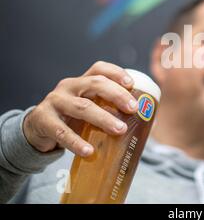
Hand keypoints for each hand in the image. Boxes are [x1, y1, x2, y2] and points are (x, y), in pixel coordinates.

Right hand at [23, 61, 138, 156]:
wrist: (36, 130)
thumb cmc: (72, 119)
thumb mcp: (89, 109)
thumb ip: (111, 111)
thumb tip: (151, 123)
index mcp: (82, 82)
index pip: (99, 68)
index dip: (116, 72)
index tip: (132, 83)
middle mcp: (68, 86)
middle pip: (94, 83)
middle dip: (116, 94)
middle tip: (133, 108)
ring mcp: (54, 101)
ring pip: (81, 107)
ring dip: (103, 118)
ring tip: (119, 130)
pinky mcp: (43, 119)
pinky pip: (61, 131)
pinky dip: (76, 141)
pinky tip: (89, 151)